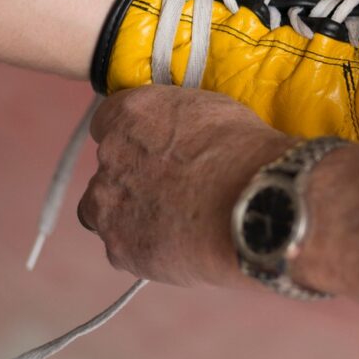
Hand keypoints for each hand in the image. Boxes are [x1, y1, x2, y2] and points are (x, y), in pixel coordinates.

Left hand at [79, 88, 291, 286]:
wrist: (254, 205)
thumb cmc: (242, 153)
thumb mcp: (212, 110)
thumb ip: (180, 121)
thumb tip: (184, 132)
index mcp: (129, 115)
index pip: (107, 121)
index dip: (132, 138)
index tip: (151, 149)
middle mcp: (109, 157)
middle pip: (107, 170)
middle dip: (133, 180)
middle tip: (173, 190)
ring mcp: (109, 205)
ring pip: (104, 212)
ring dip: (129, 215)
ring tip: (172, 223)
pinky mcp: (119, 248)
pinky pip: (124, 248)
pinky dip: (144, 249)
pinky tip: (178, 245)